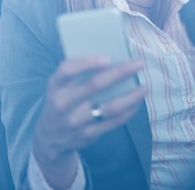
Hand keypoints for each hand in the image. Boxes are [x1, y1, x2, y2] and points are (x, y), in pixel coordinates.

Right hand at [32, 56, 146, 188]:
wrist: (50, 140)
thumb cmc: (61, 102)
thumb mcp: (59, 88)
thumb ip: (77, 74)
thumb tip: (112, 54)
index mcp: (55, 87)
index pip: (67, 70)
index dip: (87, 62)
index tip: (108, 57)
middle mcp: (64, 104)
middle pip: (94, 86)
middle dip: (119, 73)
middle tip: (138, 64)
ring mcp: (76, 122)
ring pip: (109, 107)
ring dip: (131, 96)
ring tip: (145, 86)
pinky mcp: (88, 135)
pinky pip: (114, 122)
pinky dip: (128, 111)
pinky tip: (138, 101)